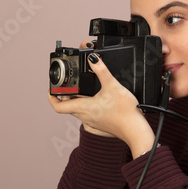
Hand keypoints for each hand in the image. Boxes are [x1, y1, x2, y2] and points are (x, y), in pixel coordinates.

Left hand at [48, 41, 154, 157]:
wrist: (136, 129)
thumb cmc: (125, 112)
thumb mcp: (112, 85)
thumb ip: (101, 70)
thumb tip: (92, 58)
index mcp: (83, 108)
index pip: (58, 106)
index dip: (52, 97)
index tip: (51, 90)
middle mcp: (85, 118)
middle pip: (68, 107)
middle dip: (67, 97)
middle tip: (72, 86)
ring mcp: (93, 125)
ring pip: (79, 113)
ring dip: (79, 103)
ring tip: (86, 93)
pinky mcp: (101, 129)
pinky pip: (89, 121)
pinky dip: (89, 112)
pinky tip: (98, 107)